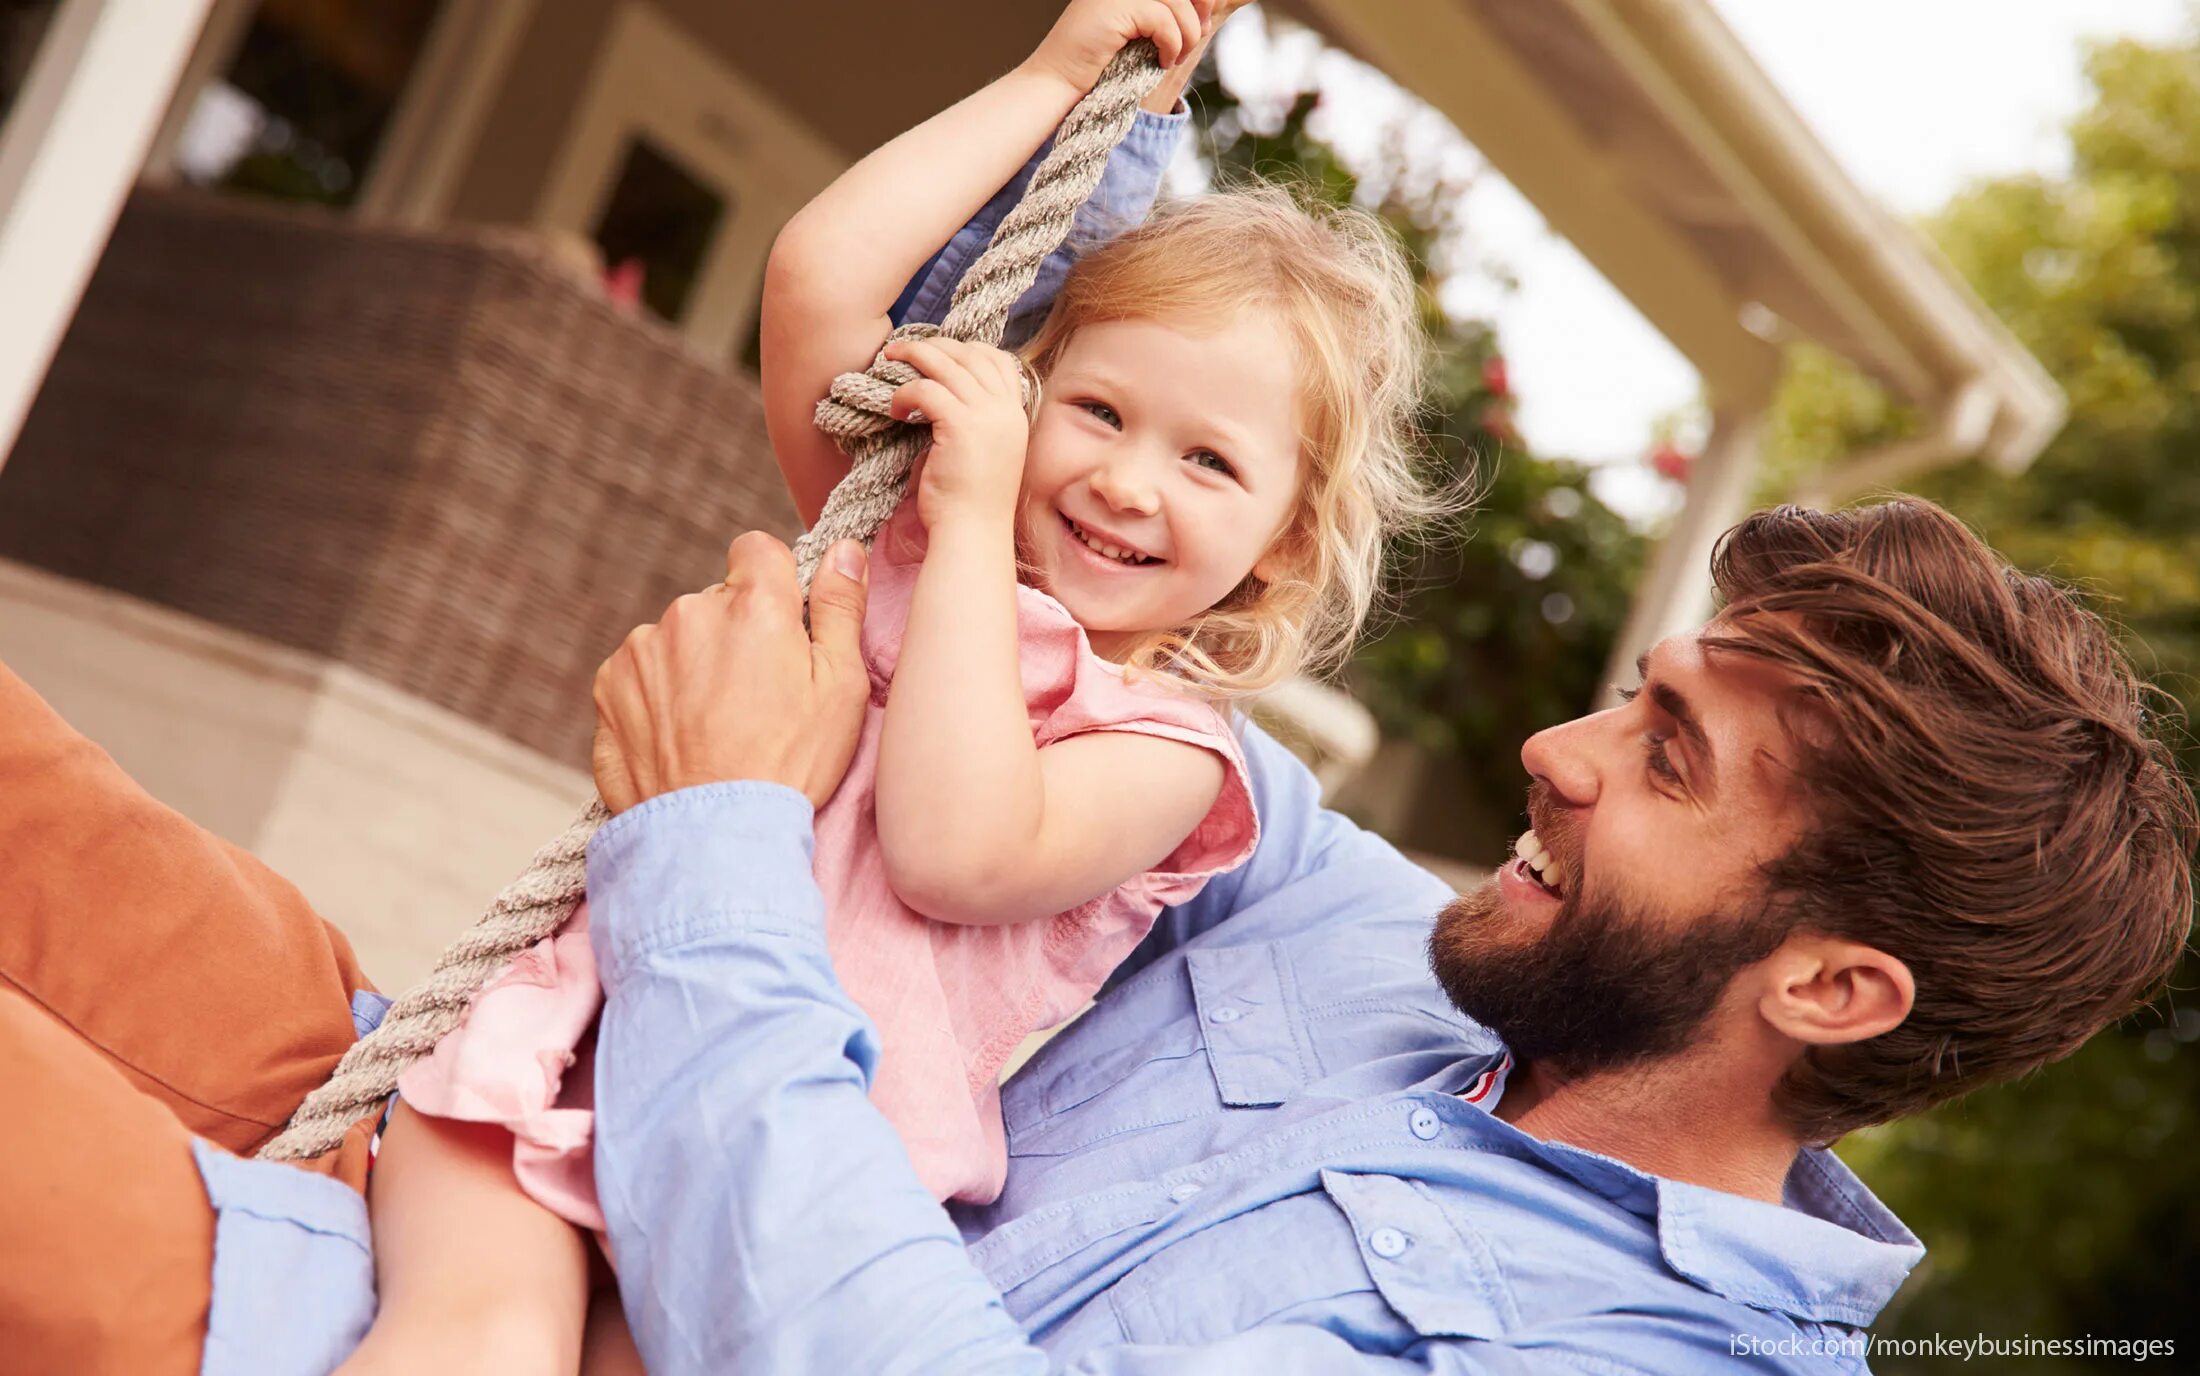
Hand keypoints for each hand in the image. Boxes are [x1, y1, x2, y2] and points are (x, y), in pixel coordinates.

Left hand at [590, 533, 869, 813]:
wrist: (713, 837)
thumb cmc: (789, 766)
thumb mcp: (841, 688)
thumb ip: (840, 608)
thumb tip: (844, 550)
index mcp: (753, 605)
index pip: (757, 550)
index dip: (773, 583)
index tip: (780, 625)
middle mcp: (690, 613)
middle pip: (718, 602)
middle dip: (736, 635)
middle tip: (756, 699)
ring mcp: (642, 649)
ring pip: (677, 639)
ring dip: (694, 666)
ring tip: (716, 728)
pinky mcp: (610, 686)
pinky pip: (641, 674)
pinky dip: (658, 697)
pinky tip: (683, 739)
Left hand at [882, 335, 1031, 532]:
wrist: (972, 534)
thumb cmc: (969, 501)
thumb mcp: (982, 451)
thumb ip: (973, 419)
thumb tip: (939, 390)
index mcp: (1015, 415)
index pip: (998, 360)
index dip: (966, 348)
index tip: (938, 353)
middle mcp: (1006, 411)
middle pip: (970, 354)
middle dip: (933, 345)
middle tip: (901, 350)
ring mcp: (987, 417)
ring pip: (945, 364)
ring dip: (912, 357)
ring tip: (888, 362)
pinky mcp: (961, 427)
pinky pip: (925, 390)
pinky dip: (904, 394)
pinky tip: (894, 410)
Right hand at [1024, 0, 1215, 97]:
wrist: (1058, 84)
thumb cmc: (1097, 66)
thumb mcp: (1137, 33)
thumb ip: (1162, 15)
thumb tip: (1204, 9)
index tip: (1203, 20)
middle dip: (1199, 7)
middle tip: (1199, 35)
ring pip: (1176, 1)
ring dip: (1186, 33)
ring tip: (1175, 56)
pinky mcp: (1115, 7)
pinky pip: (1163, 19)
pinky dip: (1170, 43)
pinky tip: (1162, 61)